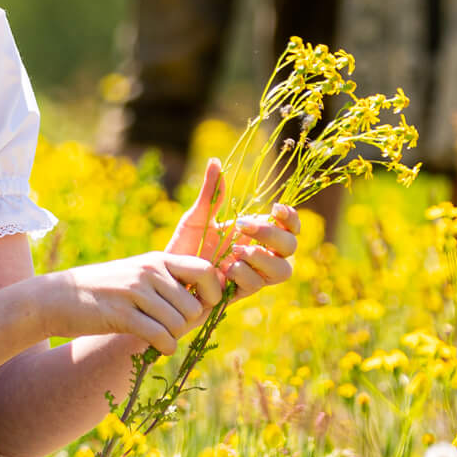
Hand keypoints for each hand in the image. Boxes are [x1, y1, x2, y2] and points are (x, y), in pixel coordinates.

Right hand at [50, 249, 223, 357]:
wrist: (56, 297)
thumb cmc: (102, 291)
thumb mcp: (136, 276)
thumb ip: (167, 283)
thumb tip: (205, 304)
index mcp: (157, 260)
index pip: (205, 271)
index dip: (212, 293)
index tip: (201, 307)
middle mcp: (149, 272)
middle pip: (193, 305)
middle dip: (188, 323)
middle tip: (172, 328)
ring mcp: (134, 292)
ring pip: (178, 323)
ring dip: (173, 336)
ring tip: (159, 337)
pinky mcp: (121, 314)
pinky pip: (160, 336)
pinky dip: (165, 346)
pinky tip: (157, 347)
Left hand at [168, 158, 299, 301]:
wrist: (166, 278)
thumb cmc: (184, 247)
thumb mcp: (195, 217)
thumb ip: (210, 194)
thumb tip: (215, 161)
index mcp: (256, 234)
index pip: (289, 227)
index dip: (290, 218)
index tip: (276, 208)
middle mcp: (259, 255)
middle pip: (290, 247)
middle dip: (273, 235)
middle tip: (243, 226)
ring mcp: (251, 275)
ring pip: (282, 271)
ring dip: (261, 257)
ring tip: (235, 250)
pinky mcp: (239, 294)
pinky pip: (255, 285)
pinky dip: (243, 273)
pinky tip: (223, 269)